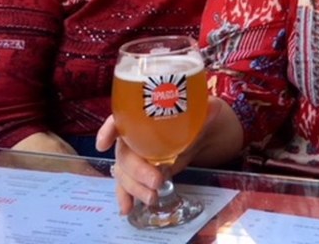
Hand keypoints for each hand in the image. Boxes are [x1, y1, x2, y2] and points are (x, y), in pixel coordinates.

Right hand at [97, 97, 225, 214]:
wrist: (205, 132)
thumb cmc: (198, 116)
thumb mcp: (203, 111)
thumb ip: (206, 111)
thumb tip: (214, 108)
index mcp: (144, 115)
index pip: (119, 119)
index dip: (109, 130)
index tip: (104, 144)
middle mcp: (135, 135)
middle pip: (124, 152)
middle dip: (137, 170)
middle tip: (157, 181)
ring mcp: (137, 155)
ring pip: (125, 172)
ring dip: (135, 188)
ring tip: (152, 198)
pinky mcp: (142, 172)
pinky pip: (128, 184)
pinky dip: (126, 196)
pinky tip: (128, 208)